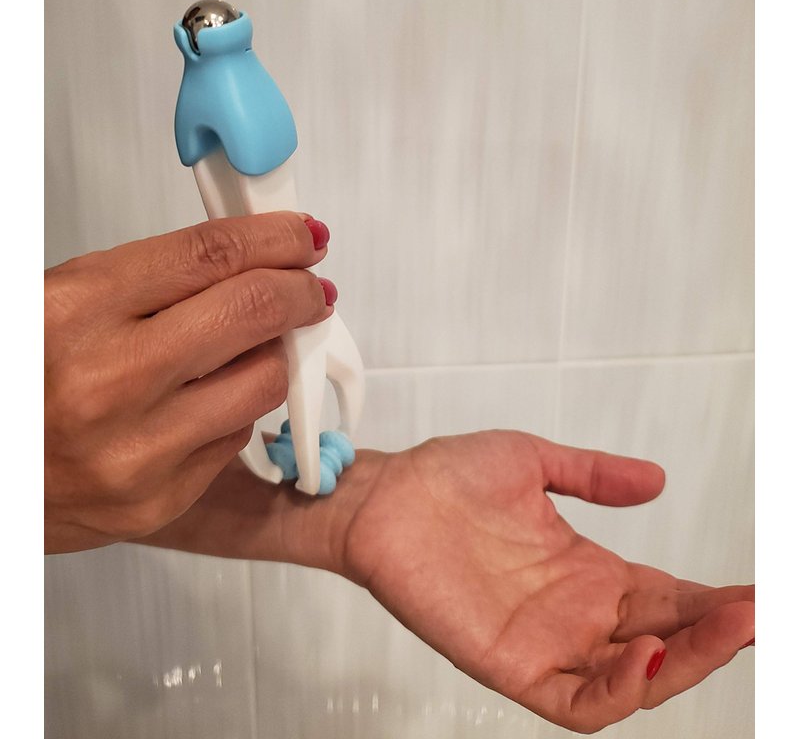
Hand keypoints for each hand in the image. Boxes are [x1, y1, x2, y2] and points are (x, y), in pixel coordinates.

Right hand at [45, 212, 332, 552]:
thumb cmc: (23, 380)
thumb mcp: (67, 303)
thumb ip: (159, 281)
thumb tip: (254, 263)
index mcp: (74, 311)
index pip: (211, 254)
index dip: (275, 237)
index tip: (301, 236)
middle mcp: (108, 382)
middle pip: (254, 312)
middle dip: (300, 291)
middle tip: (309, 288)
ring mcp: (137, 450)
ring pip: (263, 382)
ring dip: (274, 355)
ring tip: (251, 347)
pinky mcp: (159, 500)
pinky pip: (235, 437)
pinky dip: (234, 409)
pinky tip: (202, 402)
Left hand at [342, 431, 753, 732]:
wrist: (384, 495)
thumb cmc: (446, 477)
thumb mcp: (533, 464)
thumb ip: (594, 475)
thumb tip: (657, 480)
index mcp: (586, 570)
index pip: (668, 597)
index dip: (714, 599)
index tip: (758, 590)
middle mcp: (574, 612)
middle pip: (665, 640)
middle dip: (717, 632)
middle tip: (756, 611)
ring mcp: (545, 641)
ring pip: (633, 677)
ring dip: (684, 662)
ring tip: (725, 627)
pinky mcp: (510, 663)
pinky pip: (577, 700)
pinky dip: (619, 689)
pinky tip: (645, 653)